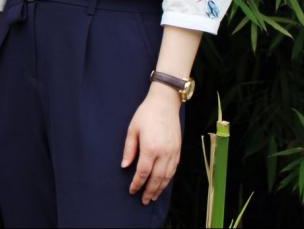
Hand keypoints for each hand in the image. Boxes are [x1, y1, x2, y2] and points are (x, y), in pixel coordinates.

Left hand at [121, 83, 181, 204]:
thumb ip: (129, 149)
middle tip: (144, 200)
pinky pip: (174, 169)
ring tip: (153, 196)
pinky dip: (168, 179)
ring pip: (167, 176)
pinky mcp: (178, 149)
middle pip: (157, 178)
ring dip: (160, 188)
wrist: (165, 102)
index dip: (137, 183)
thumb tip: (125, 166)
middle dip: (149, 191)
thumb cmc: (146, 113)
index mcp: (150, 147)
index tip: (132, 190)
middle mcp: (164, 152)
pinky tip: (163, 183)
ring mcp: (173, 152)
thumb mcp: (133, 129)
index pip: (143, 172)